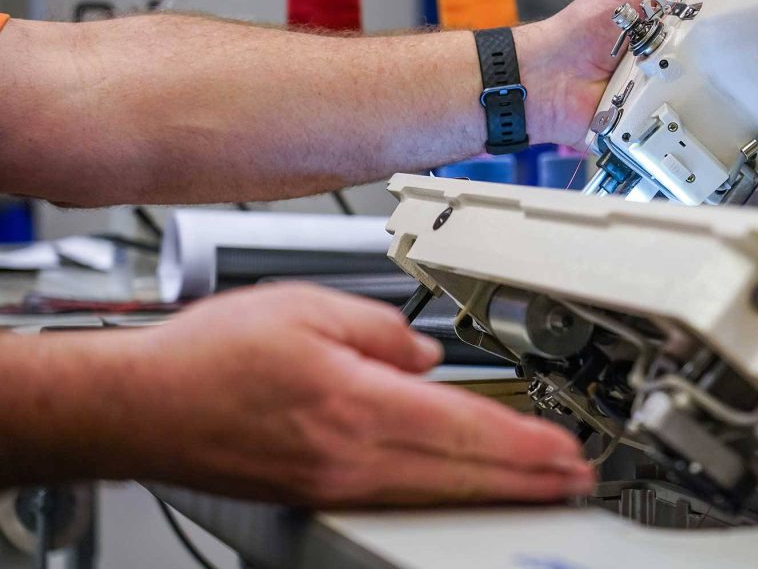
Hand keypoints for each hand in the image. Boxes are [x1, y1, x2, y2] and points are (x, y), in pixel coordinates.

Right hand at [112, 283, 593, 505]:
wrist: (139, 406)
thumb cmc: (207, 356)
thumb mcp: (305, 306)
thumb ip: (381, 328)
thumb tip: (425, 354)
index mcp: (354, 404)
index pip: (464, 429)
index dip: (524, 445)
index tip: (564, 452)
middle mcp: (349, 456)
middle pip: (460, 473)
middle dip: (527, 478)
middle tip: (574, 479)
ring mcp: (333, 482)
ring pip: (434, 492)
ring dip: (495, 491)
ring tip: (538, 488)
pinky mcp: (316, 491)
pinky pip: (398, 497)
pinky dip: (444, 496)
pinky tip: (463, 491)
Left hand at [520, 0, 725, 147]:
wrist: (551, 81)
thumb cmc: (582, 31)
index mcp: (679, 14)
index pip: (724, 0)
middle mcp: (685, 48)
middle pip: (729, 41)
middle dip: (733, 33)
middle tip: (718, 21)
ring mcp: (681, 82)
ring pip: (719, 78)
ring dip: (709, 69)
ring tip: (683, 57)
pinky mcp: (673, 115)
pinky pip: (698, 114)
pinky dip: (694, 106)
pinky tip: (683, 93)